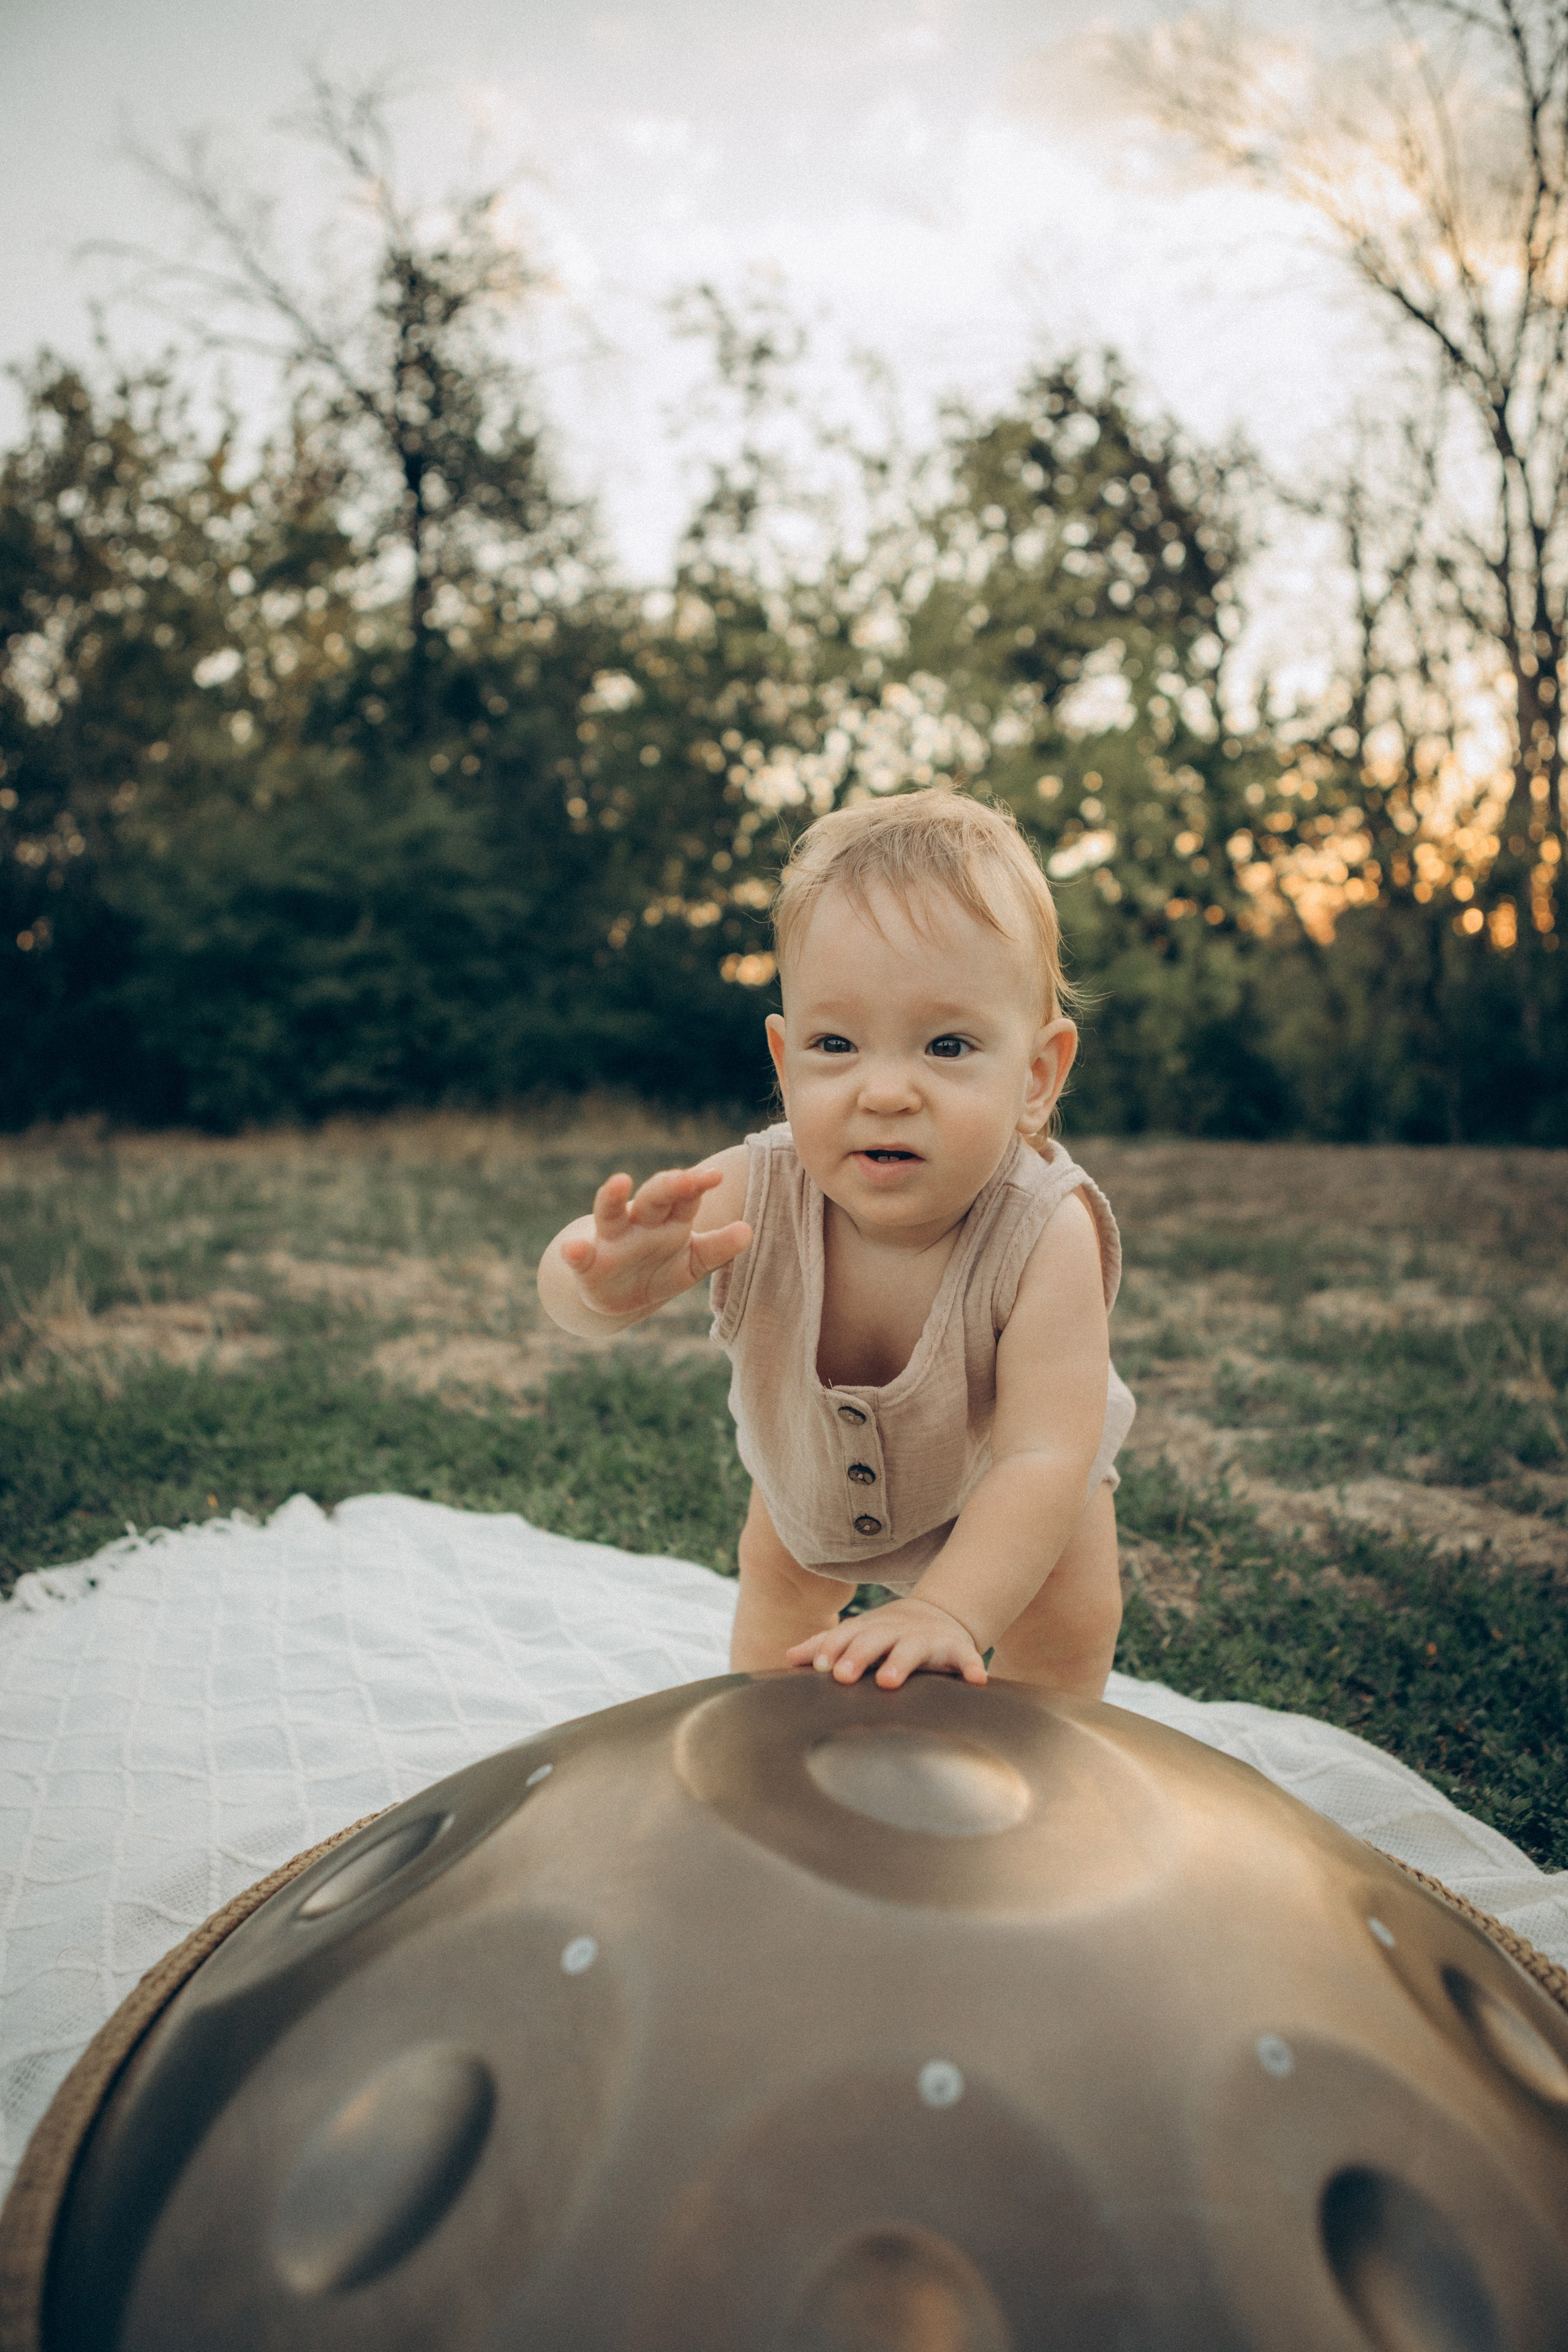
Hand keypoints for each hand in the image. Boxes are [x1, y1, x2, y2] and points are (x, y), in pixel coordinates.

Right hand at [559, 1166, 750, 1320]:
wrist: (621, 1297)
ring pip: (610, 1213)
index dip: (698, 1185)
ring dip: (612, 1197)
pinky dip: (574, 1252)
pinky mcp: (587, 1264)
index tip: (716, 1176)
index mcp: (670, 1221)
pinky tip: (573, 1249)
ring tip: (619, 1182)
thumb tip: (748, 1231)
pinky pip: (578, 1256)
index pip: (686, 1198)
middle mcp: (640, 1223)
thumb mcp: (694, 1264)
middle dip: (668, 1186)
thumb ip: (718, 1249)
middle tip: (686, 1178)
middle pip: (653, 1197)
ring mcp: (612, 1240)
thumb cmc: (662, 1270)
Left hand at [786, 1598, 987, 1689]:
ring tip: (888, 1680)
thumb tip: (787, 1657)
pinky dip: (972, 1667)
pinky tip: (977, 1681)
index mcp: (872, 1629)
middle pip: (875, 1640)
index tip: (820, 1666)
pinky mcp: (958, 1650)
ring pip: (914, 1649)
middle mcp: (898, 1631)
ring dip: (901, 1662)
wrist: (941, 1615)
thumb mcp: (860, 1635)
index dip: (834, 1648)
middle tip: (842, 1675)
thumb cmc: (888, 1634)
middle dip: (858, 1654)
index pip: (848, 1635)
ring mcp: (929, 1639)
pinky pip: (967, 1659)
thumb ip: (826, 1646)